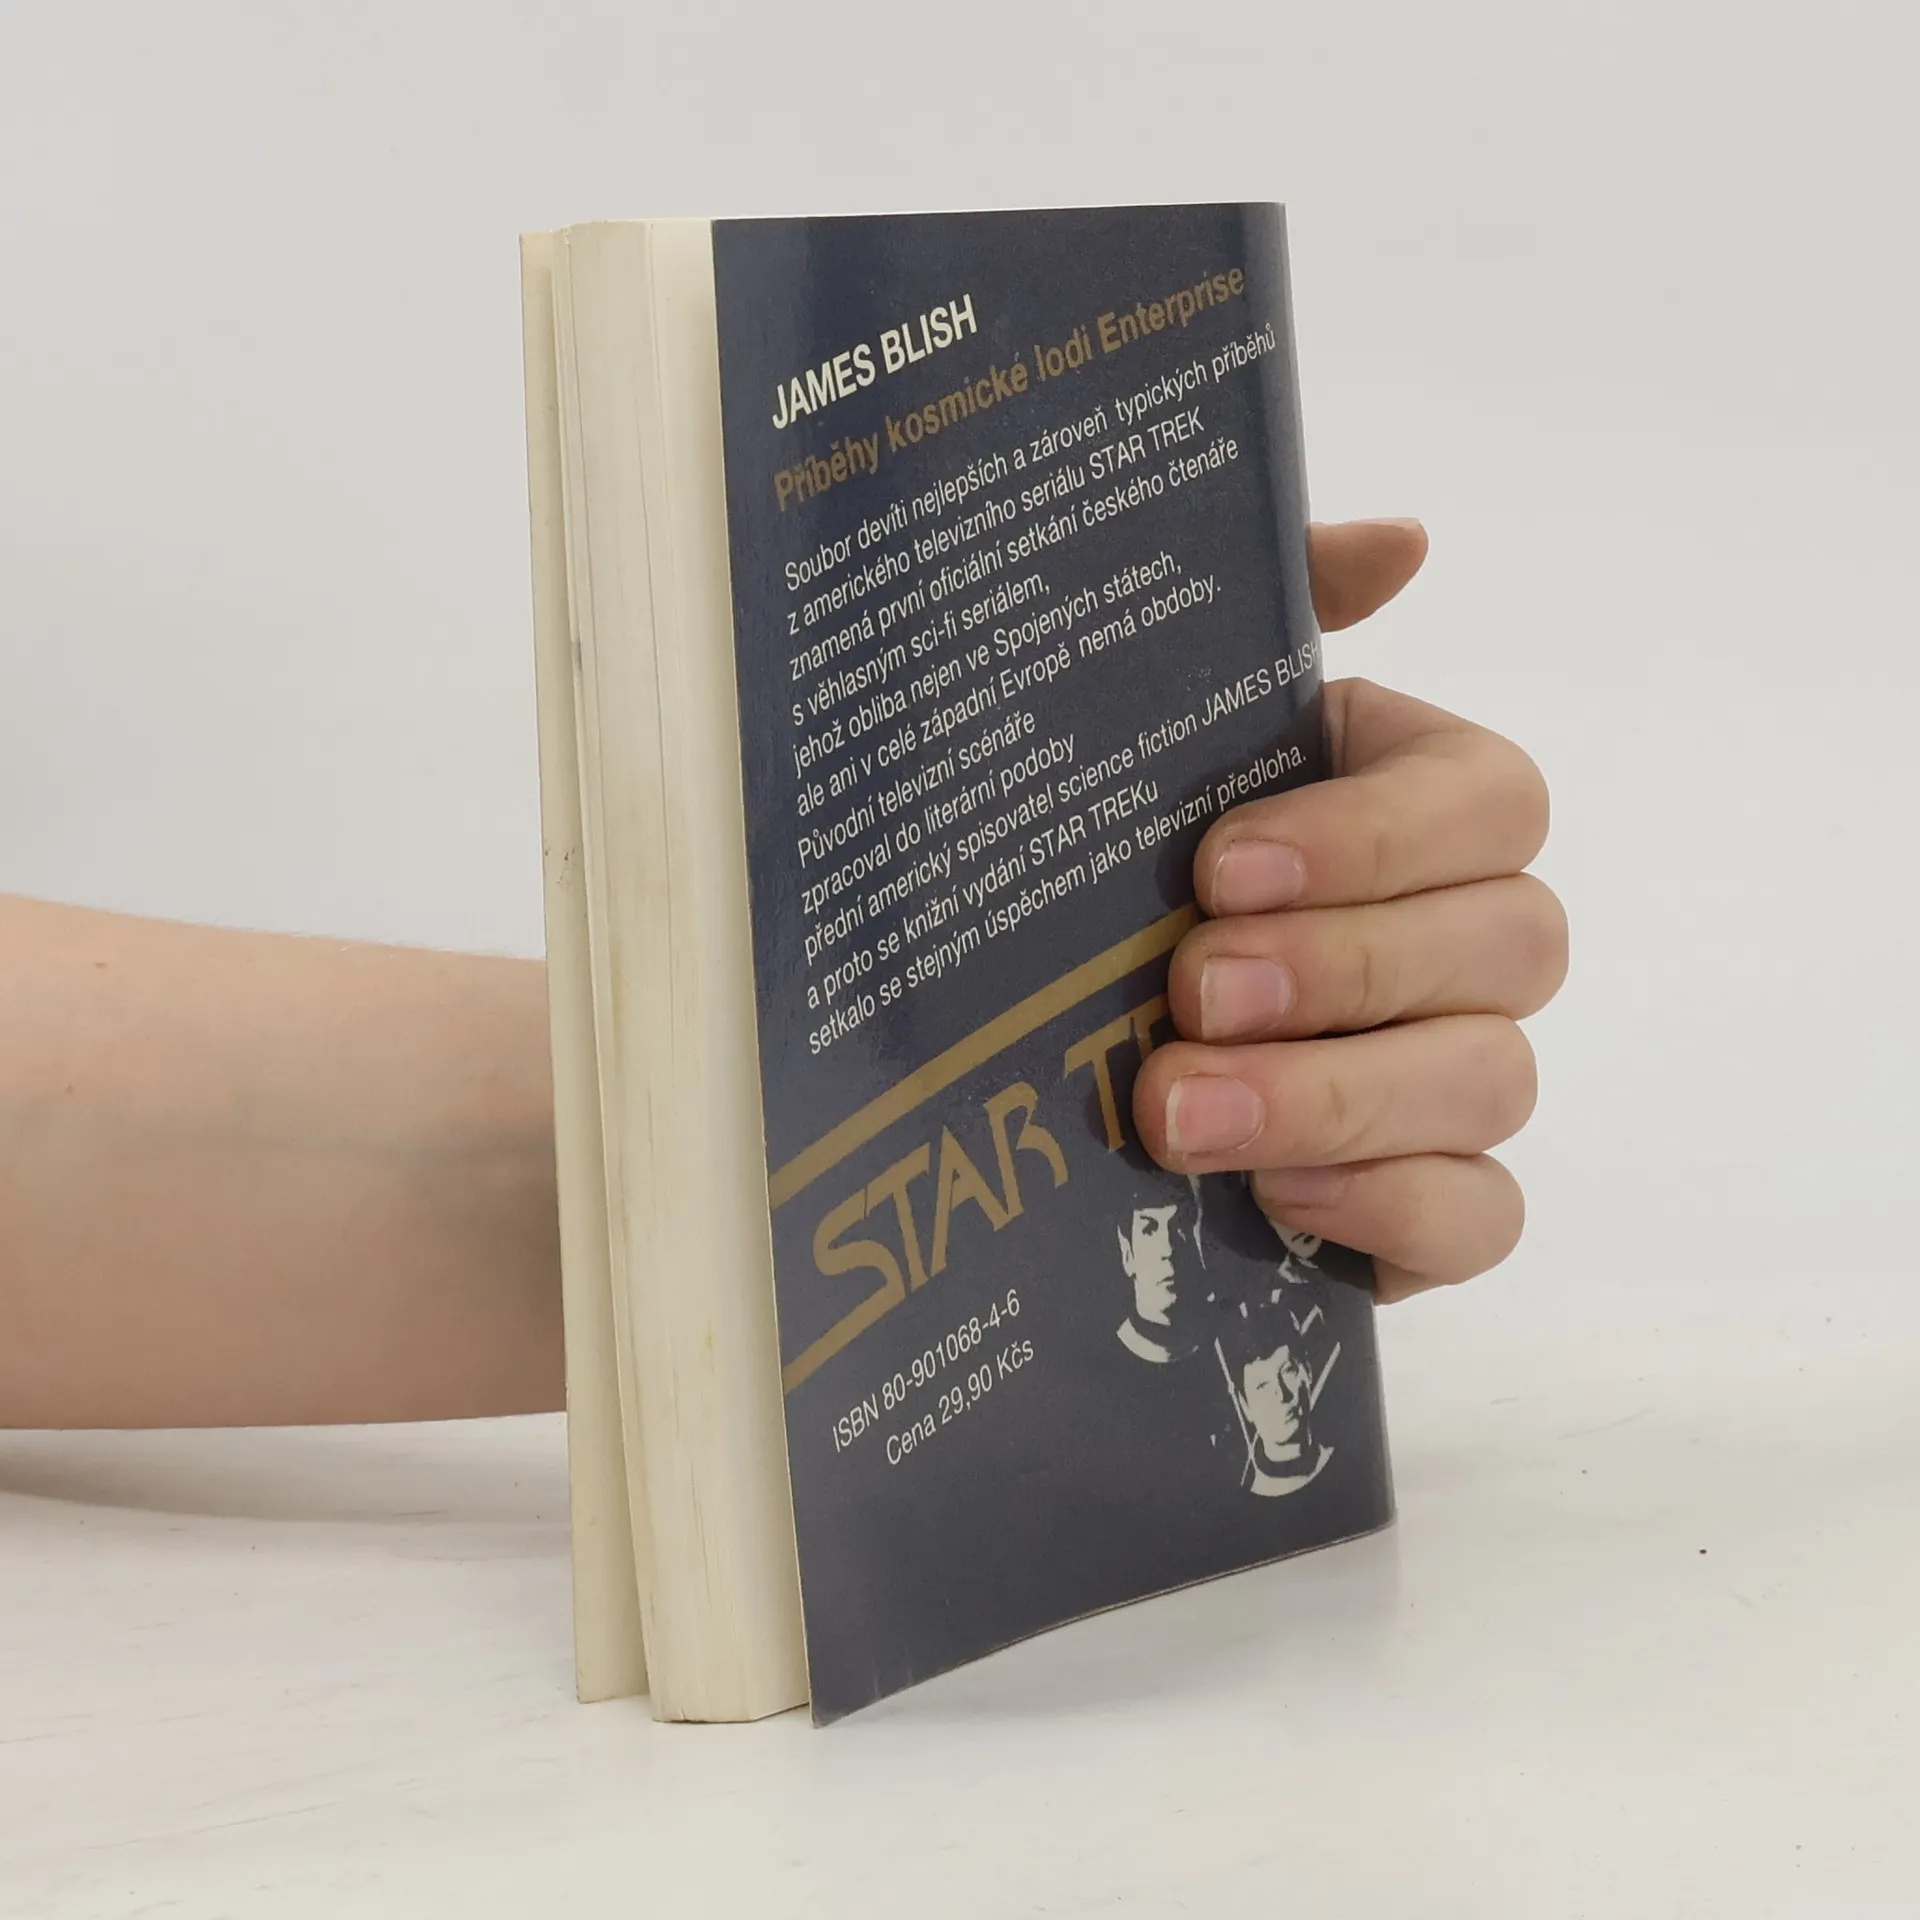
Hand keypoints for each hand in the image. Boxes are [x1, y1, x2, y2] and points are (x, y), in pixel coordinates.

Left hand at [1133, 519, 1566, 1302]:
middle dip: (1349, 969)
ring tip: (1179, 1111)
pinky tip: (1278, 1195)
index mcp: (1420, 807)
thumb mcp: (1163, 718)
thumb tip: (1403, 540)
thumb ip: (1273, 607)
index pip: (1488, 803)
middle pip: (1513, 946)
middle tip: (1193, 990)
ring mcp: (1458, 1074)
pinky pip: (1482, 1215)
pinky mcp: (1428, 1198)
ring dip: (1339, 1096)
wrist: (1040, 1033)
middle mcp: (1466, 939)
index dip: (1374, 836)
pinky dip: (1394, 1207)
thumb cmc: (1121, 855)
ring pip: (1493, 1082)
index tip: (1219, 865)